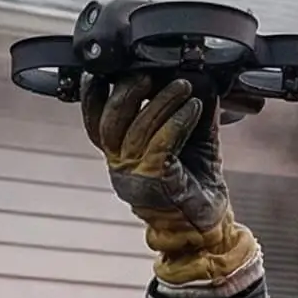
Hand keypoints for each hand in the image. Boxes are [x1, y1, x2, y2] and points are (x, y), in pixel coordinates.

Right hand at [84, 73, 225, 231]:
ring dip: (161, 101)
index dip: (92, 97)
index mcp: (119, 155)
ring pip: (137, 130)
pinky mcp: (154, 183)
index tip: (101, 72)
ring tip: (183, 87)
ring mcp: (134, 177)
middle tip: (149, 74)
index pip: (94, 123)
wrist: (205, 225)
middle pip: (109, 122)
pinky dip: (178, 121)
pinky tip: (193, 108)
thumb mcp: (186, 138)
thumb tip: (196, 74)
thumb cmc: (194, 182)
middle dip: (127, 91)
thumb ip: (182, 108)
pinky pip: (161, 144)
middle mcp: (120, 167)